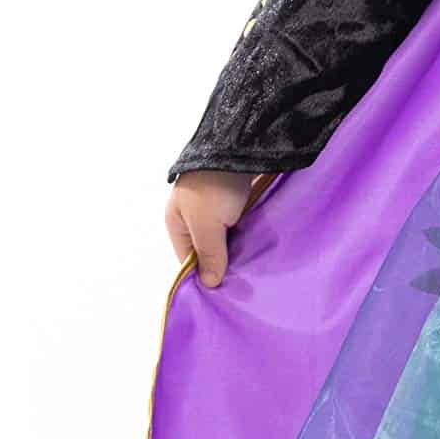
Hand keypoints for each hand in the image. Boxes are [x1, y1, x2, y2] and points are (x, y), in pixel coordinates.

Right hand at [165, 169, 253, 288]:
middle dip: (225, 262)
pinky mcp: (237, 198)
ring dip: (240, 248)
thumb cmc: (213, 188)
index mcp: (177, 222)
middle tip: (245, 282)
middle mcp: (194, 215)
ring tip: (256, 268)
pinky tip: (262, 245)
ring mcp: (217, 206)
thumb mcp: (206, 226)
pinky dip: (250, 233)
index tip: (225, 291)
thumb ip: (209, 254)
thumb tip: (209, 283)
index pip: (188, 259)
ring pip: (228, 237)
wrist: (237, 147)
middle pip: (209, 248)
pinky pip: (242, 223)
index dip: (204, 274)